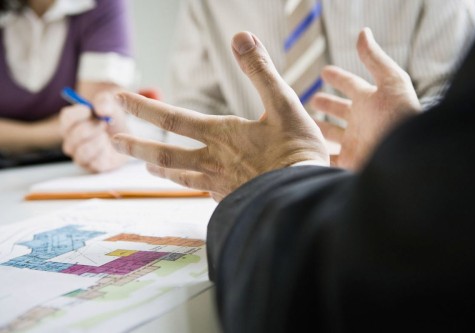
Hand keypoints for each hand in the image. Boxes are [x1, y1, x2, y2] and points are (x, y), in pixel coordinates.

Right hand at [60, 92, 129, 171]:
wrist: (126, 133)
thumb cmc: (113, 116)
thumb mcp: (111, 102)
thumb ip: (105, 101)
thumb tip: (101, 110)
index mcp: (72, 122)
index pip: (66, 118)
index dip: (78, 113)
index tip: (90, 109)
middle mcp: (72, 141)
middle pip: (72, 136)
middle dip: (90, 128)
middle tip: (104, 122)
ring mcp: (82, 155)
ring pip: (80, 152)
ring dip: (96, 142)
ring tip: (106, 136)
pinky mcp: (95, 167)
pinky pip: (93, 165)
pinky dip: (102, 155)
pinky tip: (110, 147)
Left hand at [112, 32, 328, 201]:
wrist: (304, 199)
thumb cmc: (298, 151)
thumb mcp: (284, 103)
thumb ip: (260, 70)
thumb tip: (241, 36)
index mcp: (221, 134)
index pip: (172, 118)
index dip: (142, 107)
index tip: (118, 99)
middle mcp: (213, 160)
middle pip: (165, 154)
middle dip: (136, 146)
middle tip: (115, 141)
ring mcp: (220, 184)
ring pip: (179, 177)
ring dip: (158, 169)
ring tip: (146, 167)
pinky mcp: (231, 199)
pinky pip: (203, 193)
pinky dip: (191, 186)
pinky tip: (194, 186)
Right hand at [311, 28, 420, 169]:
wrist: (406, 160)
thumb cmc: (400, 119)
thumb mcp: (391, 83)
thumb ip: (375, 59)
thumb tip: (363, 32)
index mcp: (371, 102)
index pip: (351, 85)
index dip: (338, 77)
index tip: (324, 71)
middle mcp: (362, 123)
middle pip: (340, 111)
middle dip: (328, 104)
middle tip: (313, 99)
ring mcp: (354, 144)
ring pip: (331, 134)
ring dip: (319, 128)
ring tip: (304, 124)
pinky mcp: (348, 164)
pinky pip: (327, 157)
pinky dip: (316, 152)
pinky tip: (304, 148)